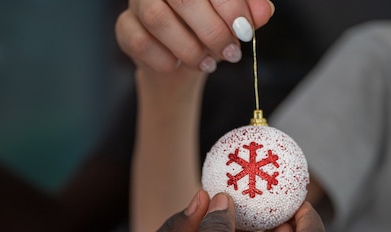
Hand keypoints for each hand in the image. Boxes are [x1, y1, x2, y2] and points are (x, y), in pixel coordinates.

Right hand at [115, 0, 274, 71]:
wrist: (182, 62)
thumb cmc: (209, 31)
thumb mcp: (236, 22)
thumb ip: (251, 12)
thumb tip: (264, 12)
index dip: (230, 5)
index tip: (245, 31)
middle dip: (212, 29)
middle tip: (231, 53)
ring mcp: (138, 2)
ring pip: (157, 18)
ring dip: (188, 47)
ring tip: (208, 64)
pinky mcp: (125, 28)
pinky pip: (141, 42)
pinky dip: (165, 60)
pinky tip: (178, 65)